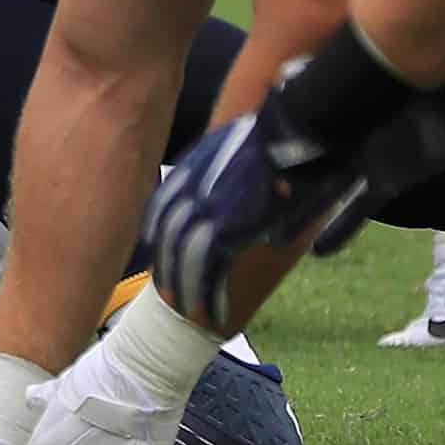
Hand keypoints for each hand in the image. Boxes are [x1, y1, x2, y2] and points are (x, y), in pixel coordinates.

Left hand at [139, 96, 377, 336]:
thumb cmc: (271, 137)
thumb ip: (224, 170)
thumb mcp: (234, 147)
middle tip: (169, 293)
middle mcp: (190, 192)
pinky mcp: (229, 231)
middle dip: (167, 269)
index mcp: (190, 169)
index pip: (161, 209)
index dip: (158, 236)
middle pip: (167, 240)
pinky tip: (215, 313)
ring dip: (185, 290)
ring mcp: (207, 212)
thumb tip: (227, 189)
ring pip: (184, 262)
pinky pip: (211, 273)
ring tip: (189, 310)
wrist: (286, 131)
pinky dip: (211, 296)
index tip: (158, 253)